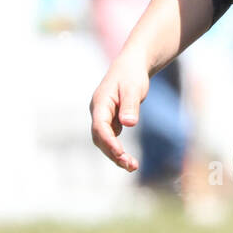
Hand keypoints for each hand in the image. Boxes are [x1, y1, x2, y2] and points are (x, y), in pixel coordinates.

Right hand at [89, 57, 149, 172]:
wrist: (132, 65)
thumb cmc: (132, 74)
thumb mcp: (133, 88)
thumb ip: (130, 105)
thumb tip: (128, 123)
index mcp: (100, 102)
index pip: (99, 126)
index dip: (108, 140)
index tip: (120, 152)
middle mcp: (98, 112)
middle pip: (100, 137)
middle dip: (113, 153)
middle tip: (130, 165)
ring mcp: (103, 117)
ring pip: (105, 140)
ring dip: (116, 155)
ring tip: (132, 166)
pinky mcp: (111, 120)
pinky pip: (111, 138)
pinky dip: (118, 149)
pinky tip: (129, 160)